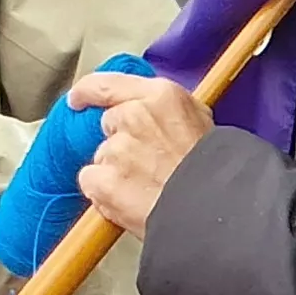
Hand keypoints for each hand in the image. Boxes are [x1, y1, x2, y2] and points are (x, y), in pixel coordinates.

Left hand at [72, 72, 214, 237]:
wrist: (216, 210)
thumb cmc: (216, 169)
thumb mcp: (202, 121)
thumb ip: (169, 109)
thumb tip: (152, 109)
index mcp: (161, 97)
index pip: (108, 84)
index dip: (88, 91)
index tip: (78, 98)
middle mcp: (134, 116)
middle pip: (108, 124)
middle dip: (121, 141)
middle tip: (148, 162)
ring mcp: (116, 149)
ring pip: (102, 156)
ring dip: (116, 170)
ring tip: (148, 185)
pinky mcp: (103, 180)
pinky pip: (91, 181)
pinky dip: (104, 192)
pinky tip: (131, 199)